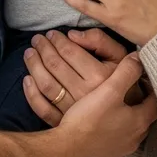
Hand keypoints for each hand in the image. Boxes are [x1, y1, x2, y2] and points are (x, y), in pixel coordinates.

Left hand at [23, 28, 144, 125]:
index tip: (52, 33)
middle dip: (43, 49)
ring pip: (46, 85)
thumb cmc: (124, 84)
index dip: (58, 40)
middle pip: (55, 66)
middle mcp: (85, 94)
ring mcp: (73, 111)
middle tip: (37, 39)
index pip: (70, 53)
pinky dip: (31, 93)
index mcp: (100, 76)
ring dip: (34, 66)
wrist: (128, 119)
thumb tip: (73, 35)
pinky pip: (42, 108)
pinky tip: (27, 79)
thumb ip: (100, 41)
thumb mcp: (120, 57)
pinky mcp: (65, 124)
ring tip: (29, 53)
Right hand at [45, 53, 156, 156]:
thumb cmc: (87, 122)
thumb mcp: (109, 91)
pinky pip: (114, 143)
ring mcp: (120, 152)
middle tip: (134, 89)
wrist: (64, 154)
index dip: (155, 88)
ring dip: (126, 119)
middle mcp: (134, 140)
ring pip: (129, 131)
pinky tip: (101, 126)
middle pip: (144, 117)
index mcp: (139, 122)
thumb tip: (138, 58)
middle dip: (140, 103)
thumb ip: (126, 72)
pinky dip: (112, 133)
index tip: (150, 79)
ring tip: (117, 106)